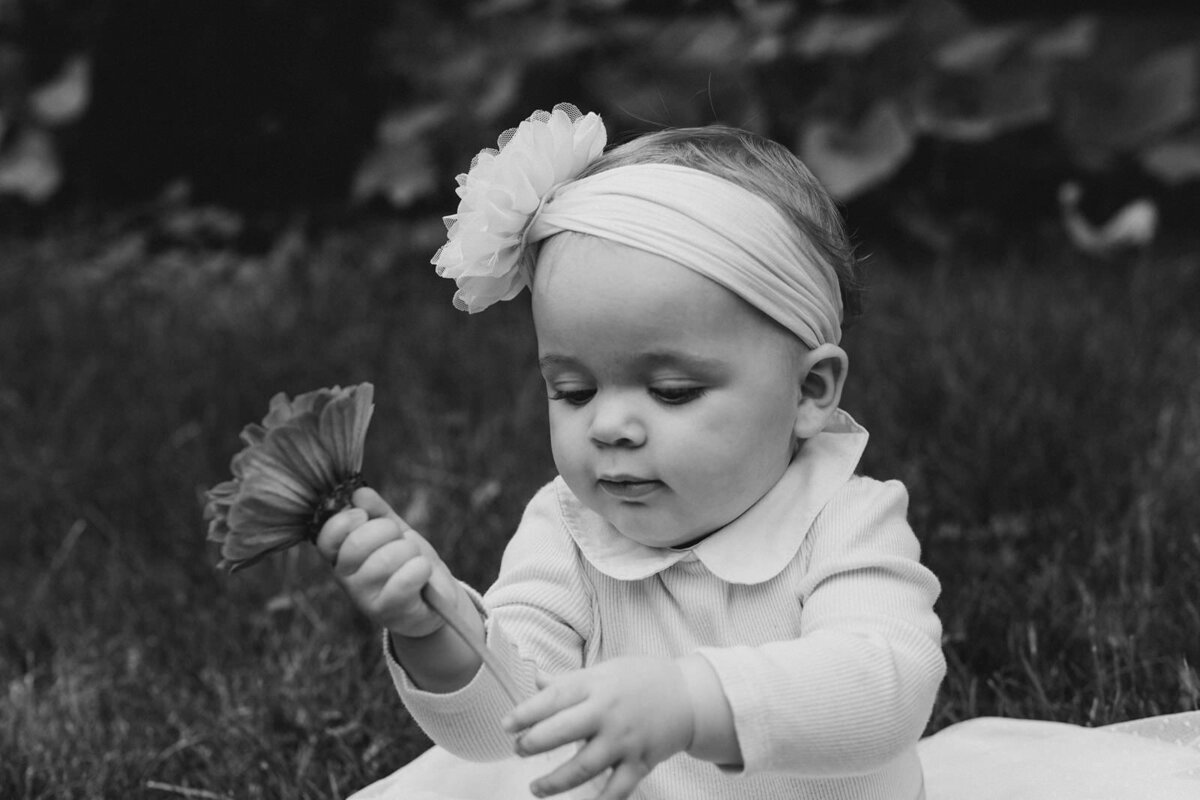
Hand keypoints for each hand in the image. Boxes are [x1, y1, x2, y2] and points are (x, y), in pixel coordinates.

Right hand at [316, 487, 453, 638]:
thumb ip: (377, 511)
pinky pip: (405, 580)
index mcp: (341, 555)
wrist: (435, 598)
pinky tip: (422, 572)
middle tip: (400, 540)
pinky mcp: (387, 612)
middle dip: (388, 531)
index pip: (327, 535)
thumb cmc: (407, 560)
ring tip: (414, 559)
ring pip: (386, 560)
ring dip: (410, 551)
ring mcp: (364, 598)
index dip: (346, 520)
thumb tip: (359, 493)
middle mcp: (346, 578)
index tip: (364, 516)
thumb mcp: (393, 530)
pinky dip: (421, 569)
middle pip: (357, 544)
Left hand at [501, 656, 693, 799]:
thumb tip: (535, 678)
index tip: (506, 725)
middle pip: (563, 731)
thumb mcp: (605, 670)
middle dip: (534, 744)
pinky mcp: (641, 762)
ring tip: (537, 789)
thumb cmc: (641, 680)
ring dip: (556, 781)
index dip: (526, 713)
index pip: (554, 698)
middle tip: (518, 751)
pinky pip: (617, 789)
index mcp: (596, 685)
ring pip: (584, 766)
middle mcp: (608, 713)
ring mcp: (625, 740)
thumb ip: (569, 681)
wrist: (689, 696)